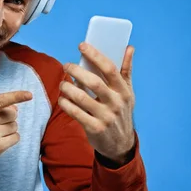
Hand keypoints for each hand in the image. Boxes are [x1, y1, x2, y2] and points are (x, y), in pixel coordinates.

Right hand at [0, 91, 32, 178]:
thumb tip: (16, 107)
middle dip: (8, 116)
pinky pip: (16, 137)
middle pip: (12, 114)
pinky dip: (11, 137)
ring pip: (15, 126)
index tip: (29, 95)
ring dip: (9, 127)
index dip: (17, 96)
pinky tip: (0, 138)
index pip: (2, 99)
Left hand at [58, 42, 135, 164]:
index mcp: (124, 91)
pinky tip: (62, 99)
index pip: (110, 69)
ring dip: (68, 88)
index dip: (95, 55)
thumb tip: (129, 48)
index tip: (82, 45)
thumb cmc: (121, 112)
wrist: (121, 144)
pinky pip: (75, 113)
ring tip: (62, 83)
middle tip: (66, 65)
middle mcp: (116, 103)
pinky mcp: (95, 128)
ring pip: (81, 97)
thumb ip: (126, 70)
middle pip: (94, 82)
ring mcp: (106, 117)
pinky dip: (66, 104)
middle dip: (77, 71)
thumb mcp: (128, 93)